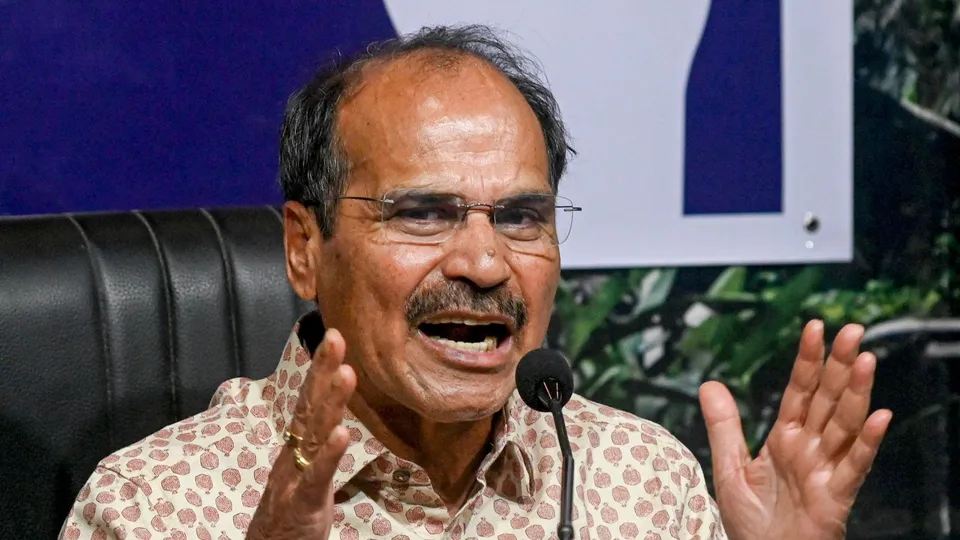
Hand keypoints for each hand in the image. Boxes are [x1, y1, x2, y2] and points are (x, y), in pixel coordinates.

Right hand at [248, 329, 355, 539]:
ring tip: (346, 373)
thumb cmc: (288, 514)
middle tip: (335, 335)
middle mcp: (293, 454)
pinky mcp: (303, 502)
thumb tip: (333, 416)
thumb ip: (317, 445)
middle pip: (309, 406)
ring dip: (331, 403)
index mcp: (296, 446)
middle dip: (322, 370)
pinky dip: (330, 454)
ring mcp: (296, 476)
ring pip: (314, 434)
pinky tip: (342, 433)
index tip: (333, 336)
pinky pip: (318, 475)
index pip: (309, 400)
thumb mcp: (306, 472)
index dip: (320, 369)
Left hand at [699, 320, 892, 539]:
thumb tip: (709, 383)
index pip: (799, 391)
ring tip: (865, 361)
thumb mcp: (729, 468)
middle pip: (827, 400)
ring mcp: (825, 471)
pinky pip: (853, 468)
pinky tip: (878, 418)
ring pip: (844, 426)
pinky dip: (867, 443)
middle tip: (851, 330)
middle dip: (839, 365)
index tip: (815, 327)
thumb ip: (723, 426)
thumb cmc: (751, 524)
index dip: (808, 360)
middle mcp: (809, 449)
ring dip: (856, 393)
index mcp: (785, 439)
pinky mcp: (835, 498)